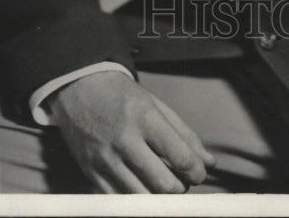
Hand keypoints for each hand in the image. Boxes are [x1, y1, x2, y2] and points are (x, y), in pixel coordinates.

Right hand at [47, 70, 216, 192]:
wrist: (79, 87)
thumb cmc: (122, 95)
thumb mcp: (156, 105)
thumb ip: (184, 134)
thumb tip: (209, 162)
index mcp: (145, 117)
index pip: (180, 157)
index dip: (196, 172)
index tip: (198, 173)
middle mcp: (124, 140)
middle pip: (163, 184)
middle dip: (180, 188)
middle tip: (181, 180)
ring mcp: (105, 159)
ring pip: (142, 197)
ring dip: (159, 197)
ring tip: (163, 184)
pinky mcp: (91, 172)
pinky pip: (120, 200)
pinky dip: (136, 199)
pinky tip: (142, 186)